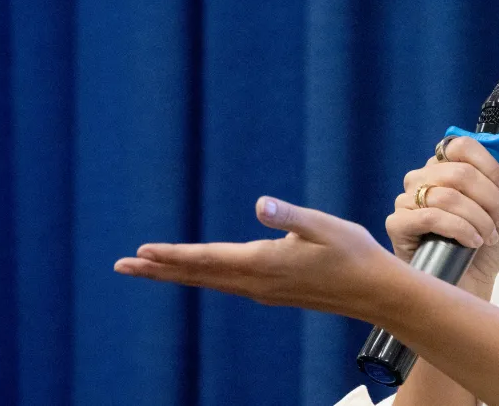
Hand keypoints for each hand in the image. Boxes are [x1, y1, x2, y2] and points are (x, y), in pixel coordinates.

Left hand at [114, 197, 393, 318]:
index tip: (141, 251)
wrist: (375, 293)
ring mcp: (265, 291)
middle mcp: (258, 283)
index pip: (209, 259)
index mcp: (265, 264)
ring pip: (211, 282)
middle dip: (160, 269)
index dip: (173, 254)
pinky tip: (198, 273)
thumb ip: (289, 216)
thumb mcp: (324, 226)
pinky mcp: (273, 291)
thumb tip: (260, 204)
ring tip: (148, 268)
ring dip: (177, 274)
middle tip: (123, 265)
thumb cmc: (353, 254)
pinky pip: (226, 284)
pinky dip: (203, 277)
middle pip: (200, 275)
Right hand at [386, 136, 498, 293]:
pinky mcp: (397, 224)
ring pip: (448, 195)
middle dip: (490, 198)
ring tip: (488, 236)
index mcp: (445, 167)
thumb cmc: (486, 246)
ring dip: (478, 218)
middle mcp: (421, 178)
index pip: (461, 145)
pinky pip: (430, 216)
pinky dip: (459, 229)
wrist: (471, 285)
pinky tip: (471, 242)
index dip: (489, 165)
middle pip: (459, 171)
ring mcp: (406, 200)